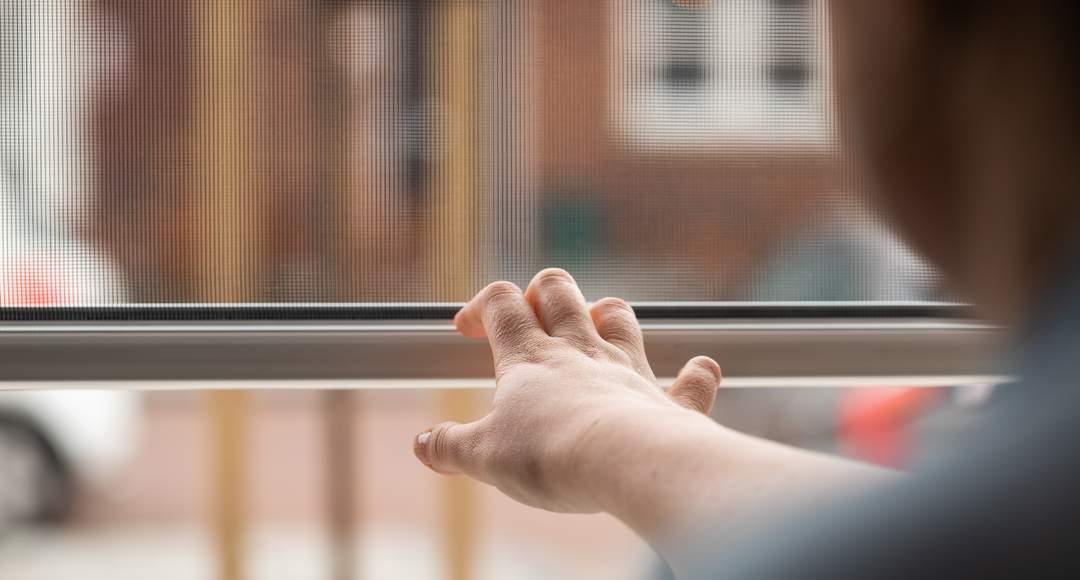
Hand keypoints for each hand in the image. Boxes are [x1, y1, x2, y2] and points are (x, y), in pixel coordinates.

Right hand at [413, 268, 722, 513]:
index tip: (467, 327)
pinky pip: (691, 380)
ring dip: (606, 314)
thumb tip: (422, 444)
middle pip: (559, 290)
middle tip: (529, 313)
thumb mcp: (484, 456)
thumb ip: (450, 447)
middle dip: (541, 290)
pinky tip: (698, 370)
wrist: (627, 462)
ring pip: (619, 316)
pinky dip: (695, 375)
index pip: (501, 303)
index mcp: (530, 358)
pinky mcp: (669, 401)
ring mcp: (629, 370)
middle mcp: (580, 350)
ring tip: (595, 326)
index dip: (481, 304)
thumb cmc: (551, 453)